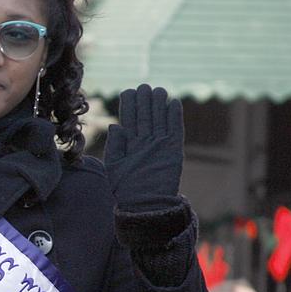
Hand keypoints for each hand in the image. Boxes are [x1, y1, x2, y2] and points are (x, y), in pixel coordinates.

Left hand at [104, 84, 183, 208]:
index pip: (129, 120)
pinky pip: (175, 130)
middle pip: (146, 116)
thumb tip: (115, 126)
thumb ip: (115, 146)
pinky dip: (175, 117)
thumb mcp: (114, 166)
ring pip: (160, 120)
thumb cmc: (125, 189)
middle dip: (144, 101)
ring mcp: (160, 145)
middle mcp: (145, 142)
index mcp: (129, 144)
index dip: (129, 106)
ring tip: (158, 90)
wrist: (145, 205)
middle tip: (144, 87)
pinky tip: (173, 103)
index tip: (127, 91)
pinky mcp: (174, 150)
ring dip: (159, 105)